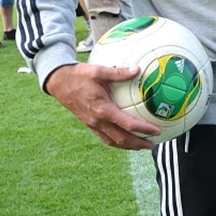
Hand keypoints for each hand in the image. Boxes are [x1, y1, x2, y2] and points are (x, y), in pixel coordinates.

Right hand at [45, 62, 160, 149]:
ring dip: (128, 146)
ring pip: (113, 141)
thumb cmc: (78, 75)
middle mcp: (98, 121)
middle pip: (122, 139)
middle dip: (138, 144)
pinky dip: (117, 141)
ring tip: (141, 145)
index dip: (143, 130)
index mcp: (102, 109)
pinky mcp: (89, 124)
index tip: (156, 131)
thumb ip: (118, 72)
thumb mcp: (98, 71)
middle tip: (152, 145)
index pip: (127, 124)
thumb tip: (137, 69)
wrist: (58, 82)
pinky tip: (124, 138)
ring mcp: (92, 124)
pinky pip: (105, 137)